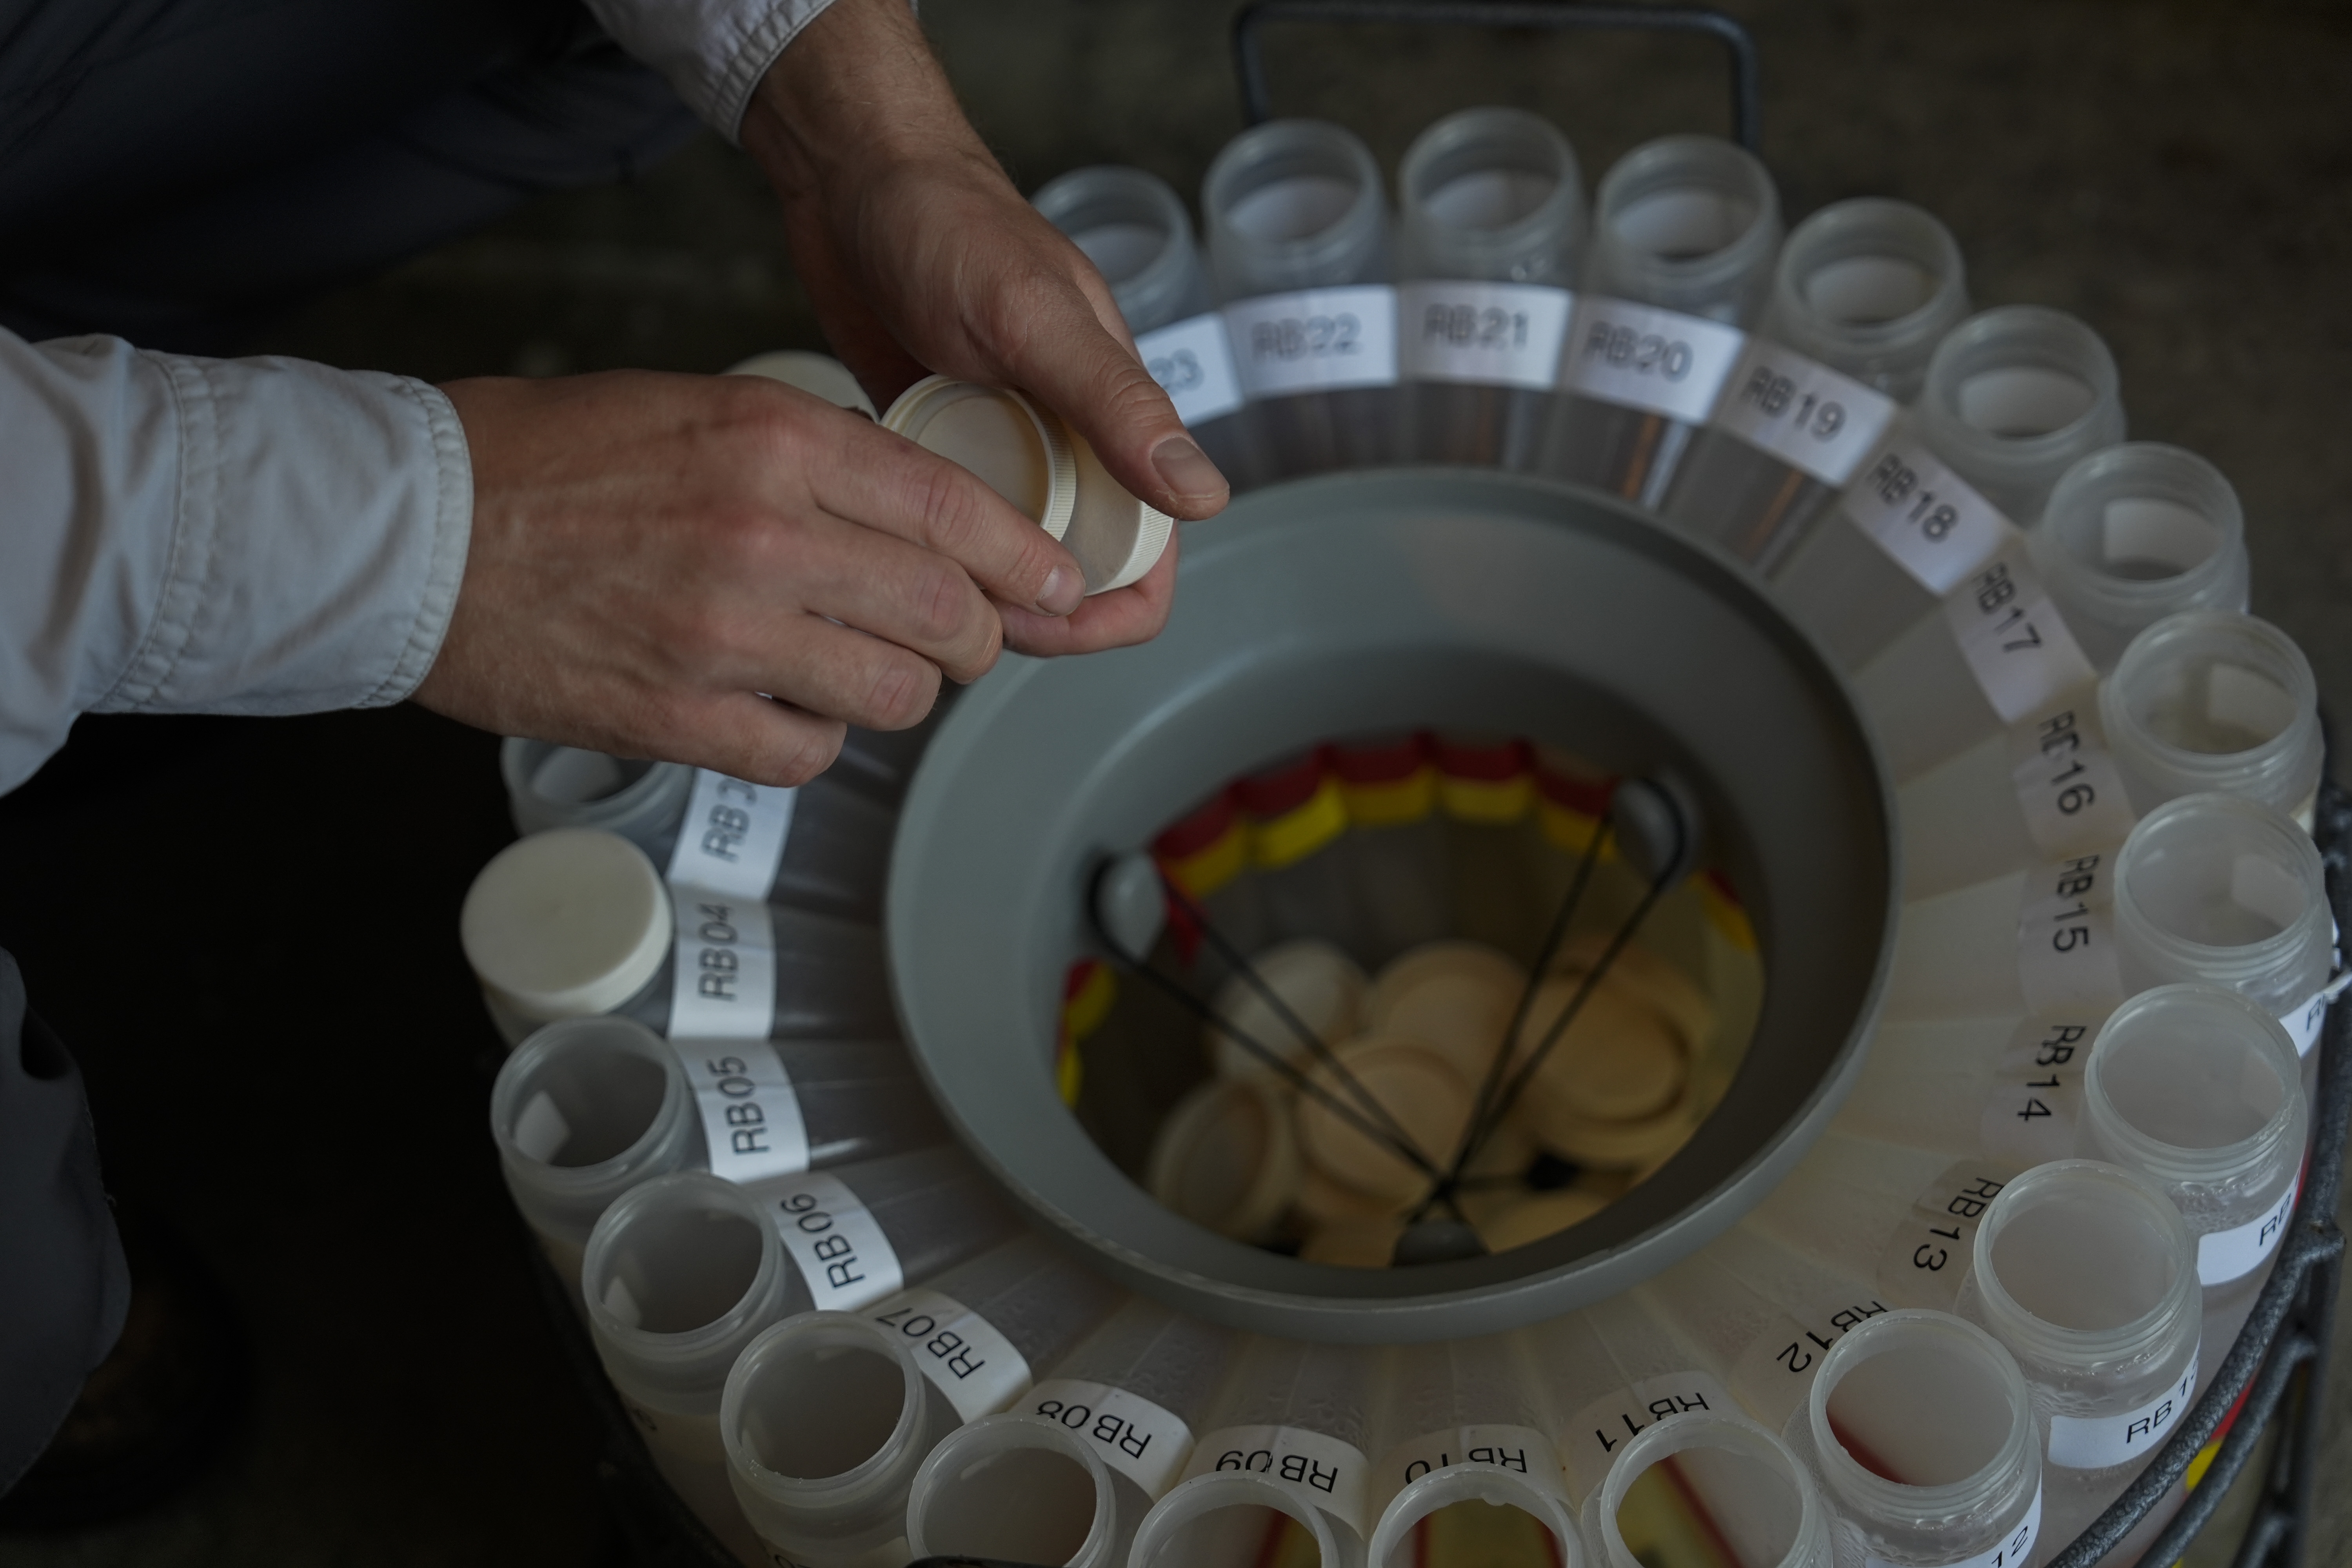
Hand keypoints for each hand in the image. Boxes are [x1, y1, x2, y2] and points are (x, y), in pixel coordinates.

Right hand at [413, 371, 1091, 784]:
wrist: (413, 531)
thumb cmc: (547, 460)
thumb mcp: (699, 410)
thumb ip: (813, 456)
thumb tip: (915, 513)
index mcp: (775, 442)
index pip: (955, 509)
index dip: (1024, 558)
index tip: (1055, 583)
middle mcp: (766, 536)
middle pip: (946, 611)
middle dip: (975, 635)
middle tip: (961, 639)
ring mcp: (725, 634)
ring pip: (893, 694)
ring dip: (898, 692)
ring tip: (863, 671)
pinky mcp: (679, 718)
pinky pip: (807, 754)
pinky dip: (814, 740)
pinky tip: (784, 711)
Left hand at [739, 0, 1225, 655]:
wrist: (854, 178)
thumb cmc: (951, 226)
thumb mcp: (1038, 319)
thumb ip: (1120, 406)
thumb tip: (1206, 497)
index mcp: (1114, 421)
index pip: (1148, 556)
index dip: (1108, 610)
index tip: (1044, 622)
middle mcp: (1068, 446)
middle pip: (1077, 576)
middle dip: (1029, 612)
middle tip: (955, 606)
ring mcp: (1003, 448)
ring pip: (1008, 561)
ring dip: (969, 583)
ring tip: (910, 564)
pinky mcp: (943, 445)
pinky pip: (948, 522)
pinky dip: (922, 536)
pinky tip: (880, 515)